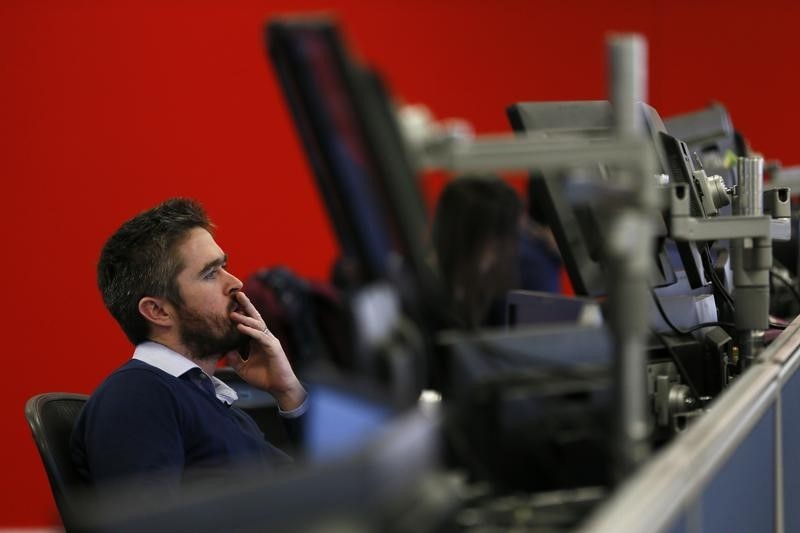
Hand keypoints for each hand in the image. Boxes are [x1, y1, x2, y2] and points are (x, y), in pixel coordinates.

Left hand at [225, 291, 306, 410]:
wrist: (279, 388)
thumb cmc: (264, 379)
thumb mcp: (243, 369)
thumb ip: (234, 360)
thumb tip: (225, 350)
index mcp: (258, 341)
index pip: (249, 323)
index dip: (242, 313)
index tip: (231, 303)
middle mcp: (265, 338)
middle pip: (255, 318)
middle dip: (246, 305)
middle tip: (237, 294)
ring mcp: (270, 341)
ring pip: (257, 325)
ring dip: (245, 317)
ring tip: (233, 312)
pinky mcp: (273, 348)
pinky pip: (260, 336)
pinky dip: (250, 331)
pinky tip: (240, 327)